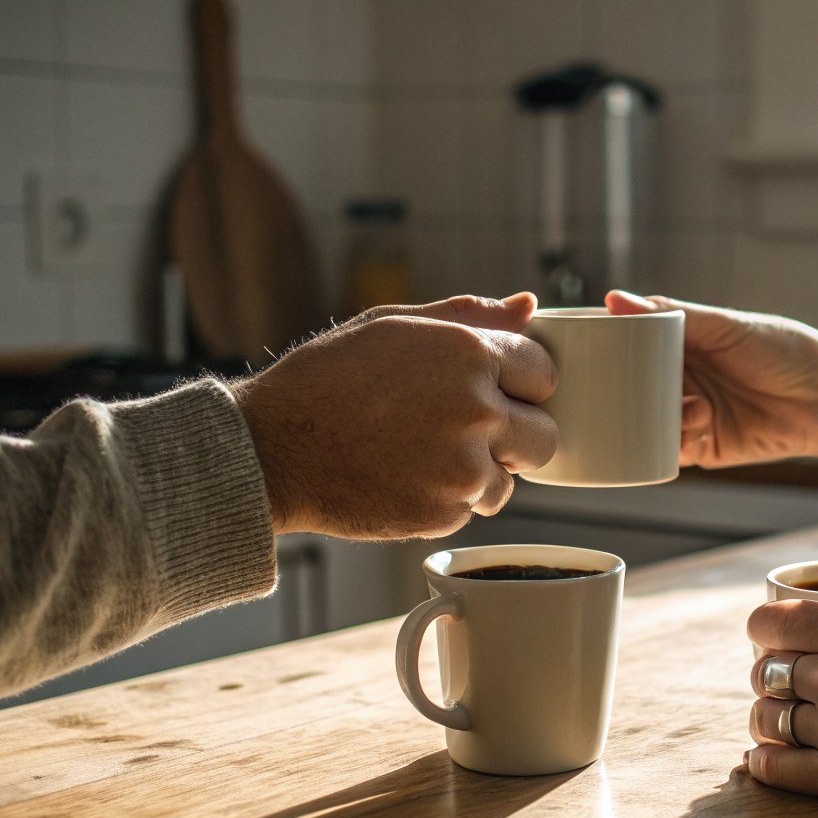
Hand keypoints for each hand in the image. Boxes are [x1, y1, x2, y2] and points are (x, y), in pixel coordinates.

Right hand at [232, 293, 556, 538]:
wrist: (271, 450)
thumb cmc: (327, 380)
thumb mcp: (393, 327)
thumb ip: (470, 316)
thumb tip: (529, 305)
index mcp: (469, 354)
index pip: (545, 373)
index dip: (520, 384)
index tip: (494, 391)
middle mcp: (476, 411)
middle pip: (546, 436)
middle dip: (517, 435)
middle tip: (467, 432)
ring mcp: (462, 468)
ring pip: (511, 479)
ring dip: (482, 472)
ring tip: (424, 455)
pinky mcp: (444, 512)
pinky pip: (470, 508)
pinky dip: (447, 500)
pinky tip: (405, 478)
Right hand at [605, 291, 817, 484]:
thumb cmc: (783, 350)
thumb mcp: (726, 327)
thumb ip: (671, 314)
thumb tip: (615, 299)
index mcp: (675, 343)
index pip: (623, 344)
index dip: (599, 347)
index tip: (574, 349)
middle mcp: (673, 379)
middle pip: (623, 387)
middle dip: (611, 391)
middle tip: (603, 388)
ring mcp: (682, 414)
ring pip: (639, 421)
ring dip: (645, 418)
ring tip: (682, 404)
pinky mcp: (698, 447)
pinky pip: (664, 451)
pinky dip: (666, 443)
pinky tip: (695, 424)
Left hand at [744, 599, 817, 817]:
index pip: (773, 622)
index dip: (763, 632)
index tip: (768, 640)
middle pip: (767, 672)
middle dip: (771, 678)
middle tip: (784, 687)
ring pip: (767, 719)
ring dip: (769, 720)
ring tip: (782, 722)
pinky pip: (776, 769)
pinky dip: (763, 764)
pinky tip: (763, 759)